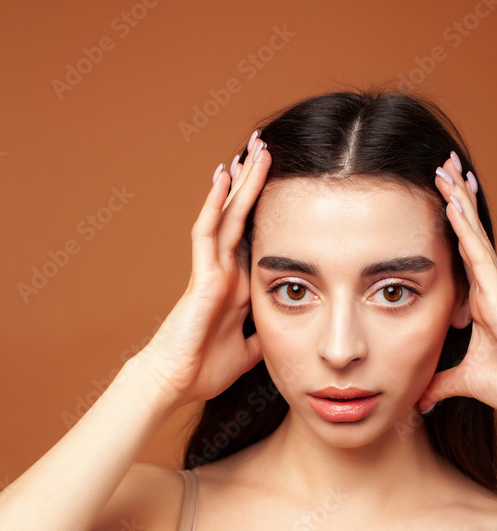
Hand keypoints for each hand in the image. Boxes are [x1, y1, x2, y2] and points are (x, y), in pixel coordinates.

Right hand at [133, 133, 269, 409]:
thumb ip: (264, 334)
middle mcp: (225, 271)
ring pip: (228, 215)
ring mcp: (212, 270)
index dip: (265, 210)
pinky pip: (207, 232)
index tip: (282, 184)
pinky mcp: (202, 276)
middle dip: (255, 183)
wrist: (176, 382)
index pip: (255, 238)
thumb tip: (287, 330)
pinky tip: (223, 177)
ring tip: (253, 149)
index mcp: (237, 286)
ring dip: (241, 183)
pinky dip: (215, 203)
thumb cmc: (205, 368)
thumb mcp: (250, 350)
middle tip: (267, 148)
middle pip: (242, 217)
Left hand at [417, 152, 496, 418]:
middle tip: (444, 164)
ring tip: (444, 168)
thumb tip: (420, 399)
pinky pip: (478, 253)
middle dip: (457, 198)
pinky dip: (464, 227)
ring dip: (458, 200)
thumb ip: (441, 384)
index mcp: (483, 301)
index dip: (455, 224)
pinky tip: (452, 203)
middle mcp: (491, 287)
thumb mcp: (465, 381)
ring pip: (473, 233)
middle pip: (469, 232)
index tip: (442, 195)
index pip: (464, 252)